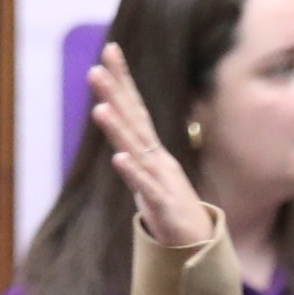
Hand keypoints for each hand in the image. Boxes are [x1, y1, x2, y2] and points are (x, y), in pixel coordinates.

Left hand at [89, 44, 213, 249]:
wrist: (198, 245)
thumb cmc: (170, 207)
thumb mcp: (148, 175)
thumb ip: (134, 153)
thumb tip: (117, 135)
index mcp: (151, 150)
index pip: (135, 108)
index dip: (122, 80)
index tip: (110, 49)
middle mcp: (156, 158)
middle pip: (134, 121)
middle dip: (115, 94)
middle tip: (95, 69)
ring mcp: (160, 180)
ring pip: (136, 150)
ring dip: (118, 130)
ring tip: (99, 109)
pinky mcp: (162, 206)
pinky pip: (145, 187)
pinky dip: (132, 172)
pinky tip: (118, 158)